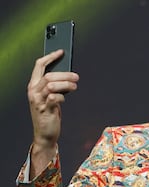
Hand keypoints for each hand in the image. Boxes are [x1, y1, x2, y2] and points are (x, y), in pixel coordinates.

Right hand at [27, 50, 78, 177]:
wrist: (45, 134)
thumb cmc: (49, 113)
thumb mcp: (50, 97)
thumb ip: (55, 86)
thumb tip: (68, 74)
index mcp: (33, 86)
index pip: (39, 65)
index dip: (50, 57)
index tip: (61, 52)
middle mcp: (33, 92)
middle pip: (49, 75)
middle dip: (65, 74)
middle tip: (76, 77)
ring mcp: (38, 101)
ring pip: (51, 85)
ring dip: (66, 84)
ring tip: (74, 87)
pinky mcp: (45, 109)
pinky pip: (54, 98)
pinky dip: (62, 97)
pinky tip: (65, 99)